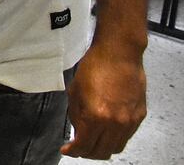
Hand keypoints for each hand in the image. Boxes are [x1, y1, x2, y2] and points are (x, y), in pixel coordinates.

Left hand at [62, 41, 146, 158]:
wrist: (119, 55)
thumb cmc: (95, 66)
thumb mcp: (75, 92)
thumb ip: (76, 116)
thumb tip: (78, 131)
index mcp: (96, 116)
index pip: (84, 145)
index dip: (73, 151)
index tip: (67, 150)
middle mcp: (115, 122)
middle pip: (101, 151)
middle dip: (87, 153)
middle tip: (78, 148)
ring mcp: (129, 121)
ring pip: (116, 147)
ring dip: (102, 148)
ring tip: (92, 142)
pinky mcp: (139, 116)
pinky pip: (126, 136)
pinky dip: (115, 138)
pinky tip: (106, 131)